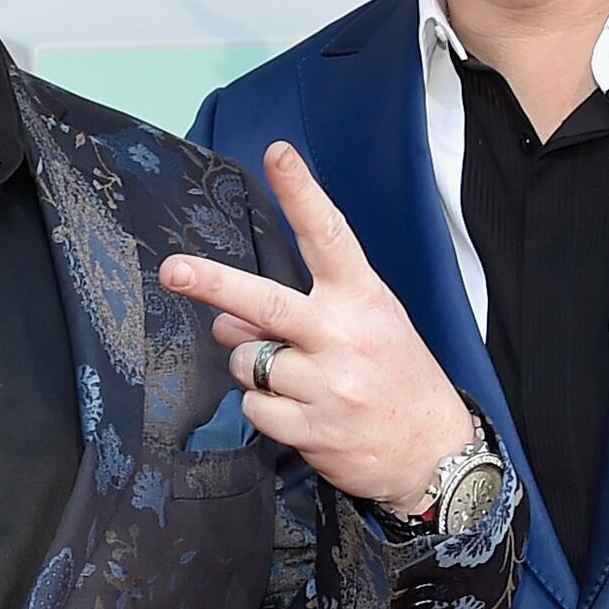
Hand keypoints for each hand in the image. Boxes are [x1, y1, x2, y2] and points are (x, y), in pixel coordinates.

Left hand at [160, 142, 476, 516]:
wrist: (435, 453)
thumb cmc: (396, 378)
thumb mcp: (367, 326)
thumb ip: (302, 312)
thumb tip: (228, 316)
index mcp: (364, 300)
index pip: (330, 236)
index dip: (302, 194)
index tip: (278, 155)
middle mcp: (345, 337)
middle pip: (267, 302)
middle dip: (213, 284)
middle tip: (173, 270)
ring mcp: (329, 385)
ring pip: (248, 361)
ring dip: (252, 367)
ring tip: (294, 379)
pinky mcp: (313, 429)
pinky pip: (255, 408)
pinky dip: (264, 409)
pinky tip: (299, 411)